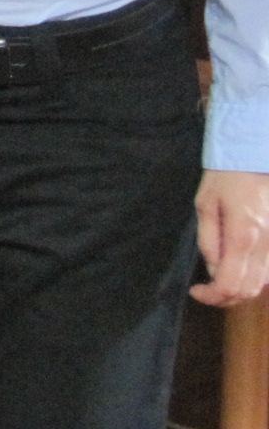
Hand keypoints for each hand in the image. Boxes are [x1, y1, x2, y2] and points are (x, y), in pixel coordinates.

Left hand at [193, 169, 268, 304]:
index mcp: (243, 236)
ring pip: (263, 285)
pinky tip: (238, 269)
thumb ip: (209, 241)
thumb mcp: (205, 205)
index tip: (195, 291)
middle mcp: (266, 246)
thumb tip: (212, 270)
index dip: (211, 296)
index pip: (229, 284)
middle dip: (224, 298)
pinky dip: (254, 279)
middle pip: (249, 290)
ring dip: (240, 290)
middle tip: (205, 290)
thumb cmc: (227, 178)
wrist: (256, 159)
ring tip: (219, 280)